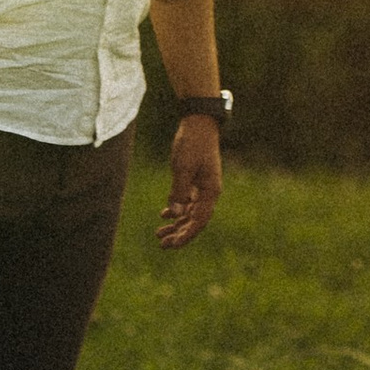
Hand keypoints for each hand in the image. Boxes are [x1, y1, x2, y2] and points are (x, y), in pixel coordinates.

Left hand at [158, 114, 221, 248]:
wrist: (199, 123)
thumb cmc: (192, 144)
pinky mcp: (196, 180)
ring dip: (176, 224)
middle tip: (162, 244)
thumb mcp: (183, 167)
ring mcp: (203, 187)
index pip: (200, 222)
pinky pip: (188, 202)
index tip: (172, 245)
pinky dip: (177, 210)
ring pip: (190, 213)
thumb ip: (180, 191)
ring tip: (159, 234)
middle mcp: (209, 192)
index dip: (186, 236)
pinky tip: (165, 213)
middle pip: (195, 221)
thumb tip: (177, 214)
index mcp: (211, 191)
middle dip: (179, 234)